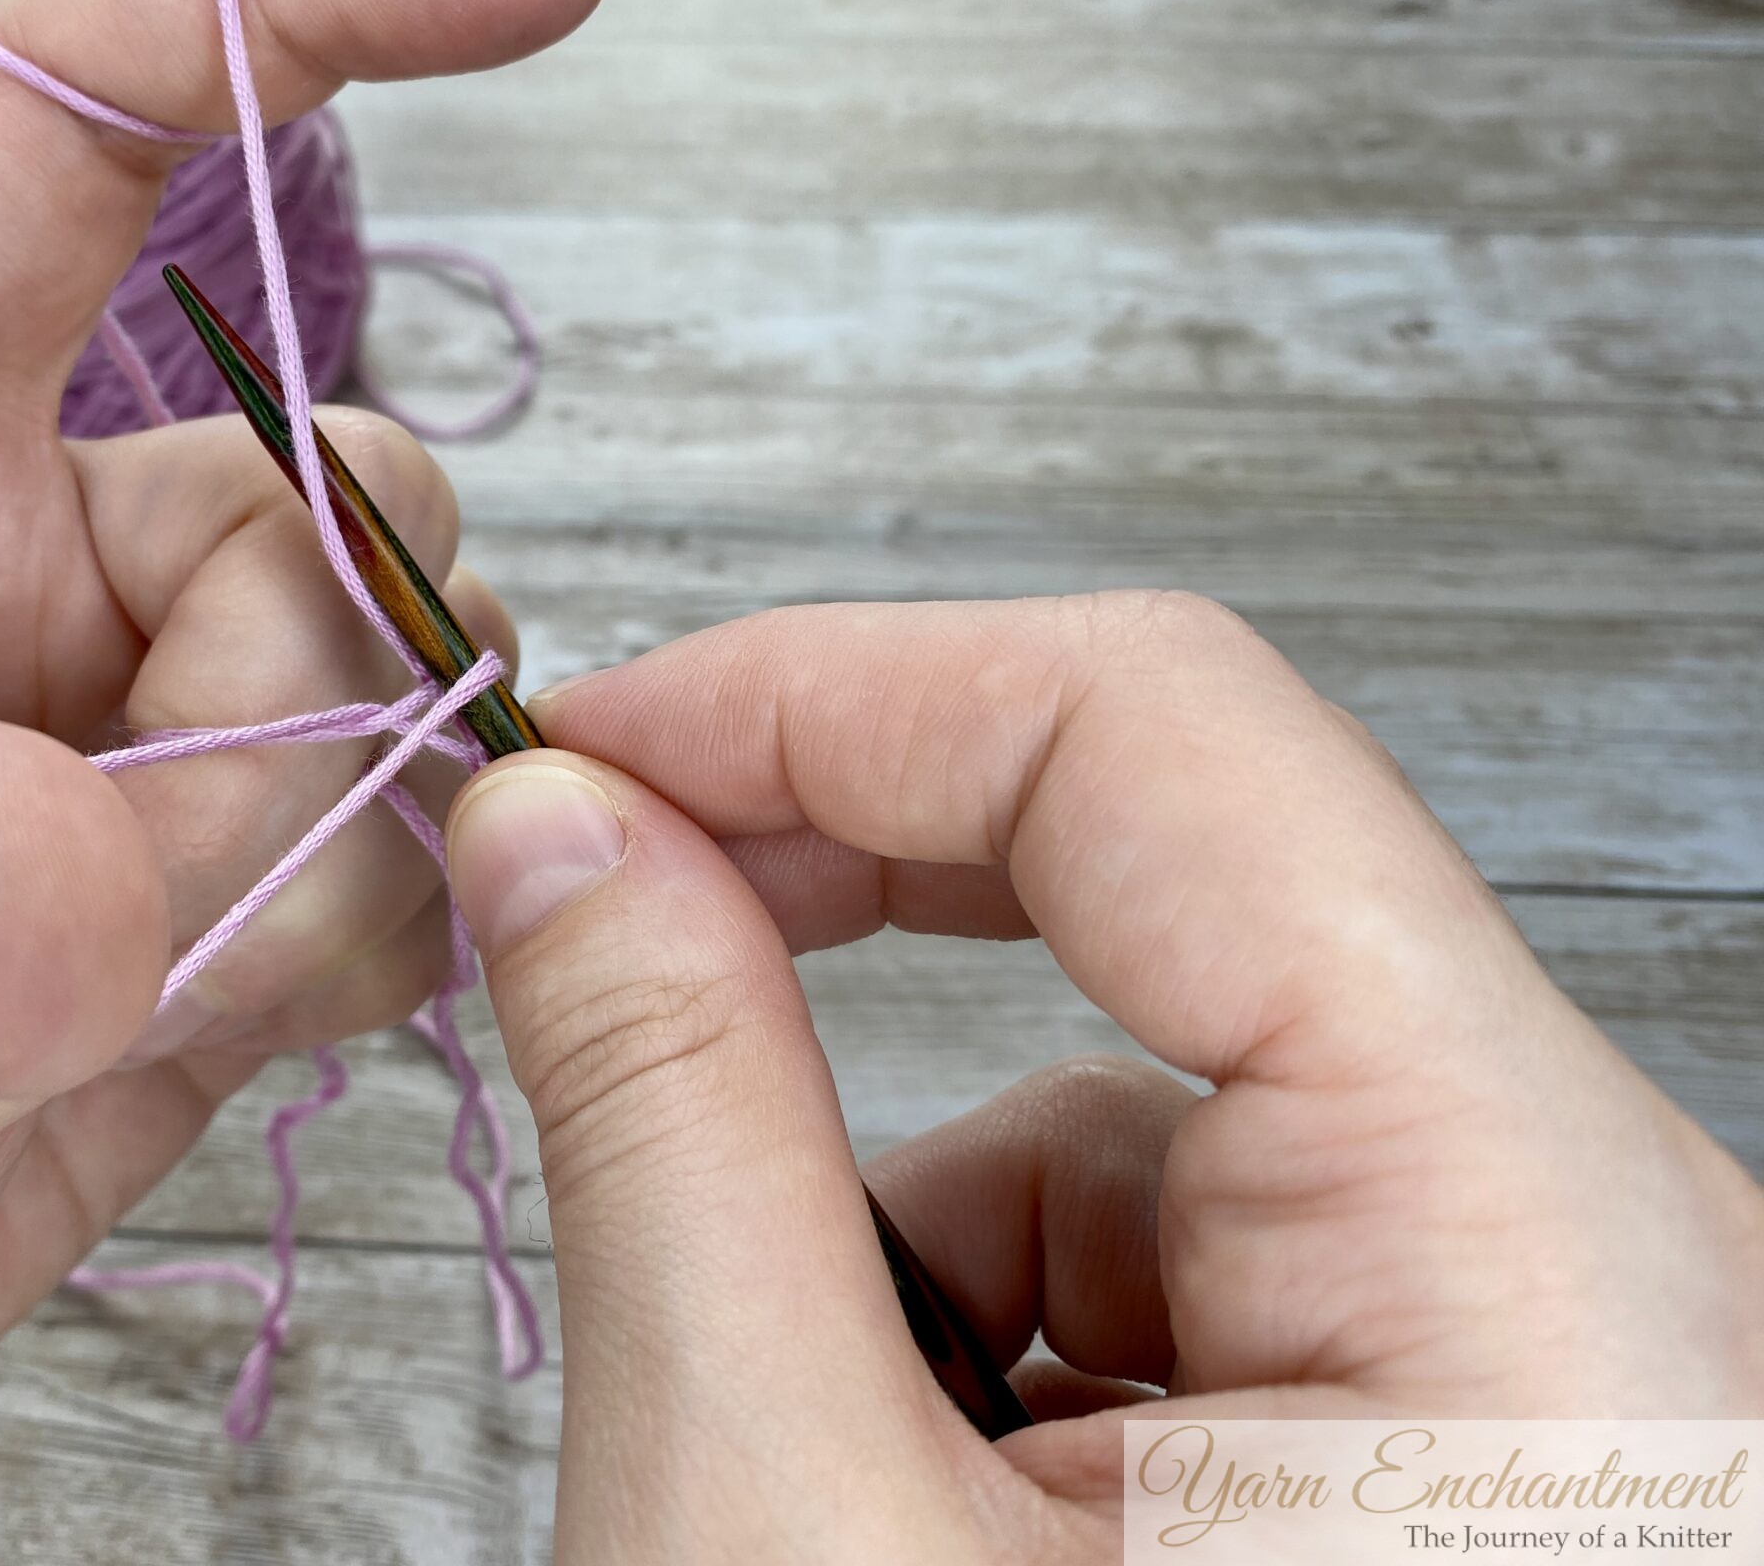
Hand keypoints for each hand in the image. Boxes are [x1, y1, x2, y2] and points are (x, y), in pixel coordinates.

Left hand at [0, 0, 607, 1562]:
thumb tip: (77, 833)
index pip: (72, 119)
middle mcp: (26, 546)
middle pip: (320, 477)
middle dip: (298, 694)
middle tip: (144, 880)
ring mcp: (146, 702)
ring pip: (399, 658)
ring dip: (333, 837)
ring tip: (150, 979)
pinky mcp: (230, 846)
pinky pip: (420, 823)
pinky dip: (368, 931)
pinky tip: (210, 1021)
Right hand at [441, 594, 1763, 1560]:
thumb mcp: (778, 1538)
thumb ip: (672, 1114)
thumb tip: (565, 831)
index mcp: (1535, 1268)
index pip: (1162, 736)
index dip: (831, 688)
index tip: (586, 747)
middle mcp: (1604, 1276)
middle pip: (1170, 890)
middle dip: (840, 910)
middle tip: (585, 926)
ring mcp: (1544, 1359)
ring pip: (1147, 1110)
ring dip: (905, 1215)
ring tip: (799, 1474)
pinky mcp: (1461, 1442)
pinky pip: (1186, 1262)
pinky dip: (995, 1337)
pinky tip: (920, 1524)